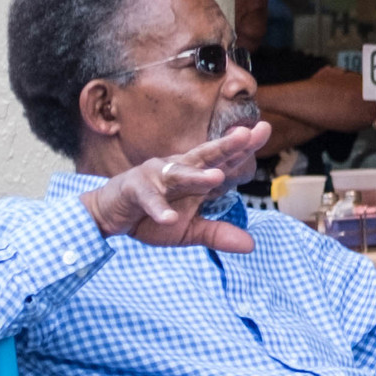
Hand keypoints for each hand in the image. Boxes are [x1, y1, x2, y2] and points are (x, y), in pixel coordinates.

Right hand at [80, 124, 272, 251]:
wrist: (110, 216)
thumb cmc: (152, 216)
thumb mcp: (189, 230)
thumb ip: (218, 234)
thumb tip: (251, 246)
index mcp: (195, 177)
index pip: (223, 161)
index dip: (243, 148)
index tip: (265, 129)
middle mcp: (178, 170)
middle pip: (205, 156)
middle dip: (226, 146)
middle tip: (246, 135)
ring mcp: (156, 177)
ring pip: (179, 174)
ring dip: (196, 176)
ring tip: (216, 178)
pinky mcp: (135, 190)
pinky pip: (148, 199)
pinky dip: (158, 209)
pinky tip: (168, 218)